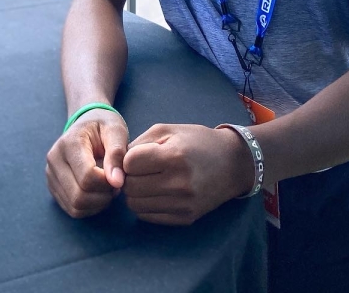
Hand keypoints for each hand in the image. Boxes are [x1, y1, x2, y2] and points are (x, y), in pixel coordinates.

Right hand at [46, 110, 128, 218]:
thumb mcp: (115, 131)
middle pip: (78, 196)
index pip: (87, 177)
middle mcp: (54, 160)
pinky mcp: (53, 187)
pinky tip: (99, 193)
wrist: (87, 123)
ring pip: (75, 206)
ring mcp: (51, 175)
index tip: (120, 176)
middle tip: (116, 184)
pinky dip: (89, 208)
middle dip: (103, 196)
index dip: (107, 183)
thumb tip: (117, 182)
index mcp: (69, 143)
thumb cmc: (104, 126)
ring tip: (108, 187)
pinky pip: (72, 209)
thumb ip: (117, 154)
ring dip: (97, 204)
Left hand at [122, 123, 251, 225]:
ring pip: (136, 205)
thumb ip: (139, 144)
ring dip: (135, 193)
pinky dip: (145, 205)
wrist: (232, 163)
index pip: (130, 164)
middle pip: (131, 186)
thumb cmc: (197, 141)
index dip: (128, 159)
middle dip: (129, 177)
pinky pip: (148, 217)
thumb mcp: (168, 130)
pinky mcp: (185, 219)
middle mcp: (179, 183)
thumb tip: (116, 166)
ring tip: (147, 181)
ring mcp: (183, 204)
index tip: (138, 156)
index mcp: (174, 156)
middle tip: (140, 170)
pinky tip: (156, 193)